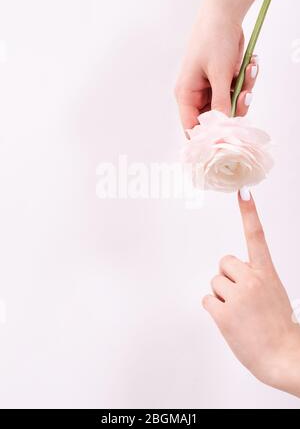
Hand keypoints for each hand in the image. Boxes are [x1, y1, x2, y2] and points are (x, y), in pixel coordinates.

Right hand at [175, 10, 258, 129]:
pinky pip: (237, 93)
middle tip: (245, 94)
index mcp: (186, 94)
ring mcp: (211, 89)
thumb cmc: (212, 38)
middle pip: (215, 119)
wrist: (224, 13)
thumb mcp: (218, 73)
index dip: (208, 134)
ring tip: (248, 70)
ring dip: (243, 92)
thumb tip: (222, 127)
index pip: (192, 126)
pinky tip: (248, 65)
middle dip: (234, 109)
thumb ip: (221, 102)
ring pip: (230, 106)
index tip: (227, 132)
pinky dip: (246, 81)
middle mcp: (197, 95)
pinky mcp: (223, 82)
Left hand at [203, 191, 299, 397]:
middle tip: (241, 296)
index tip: (243, 192)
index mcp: (267, 273)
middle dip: (228, 276)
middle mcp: (252, 280)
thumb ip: (255, 277)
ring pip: (215, 282)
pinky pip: (207, 300)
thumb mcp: (274, 292)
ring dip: (222, 295)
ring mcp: (238, 297)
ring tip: (239, 312)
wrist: (283, 356)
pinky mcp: (224, 314)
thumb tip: (235, 274)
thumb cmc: (278, 325)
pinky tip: (229, 320)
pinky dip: (214, 309)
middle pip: (224, 262)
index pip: (256, 236)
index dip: (249, 213)